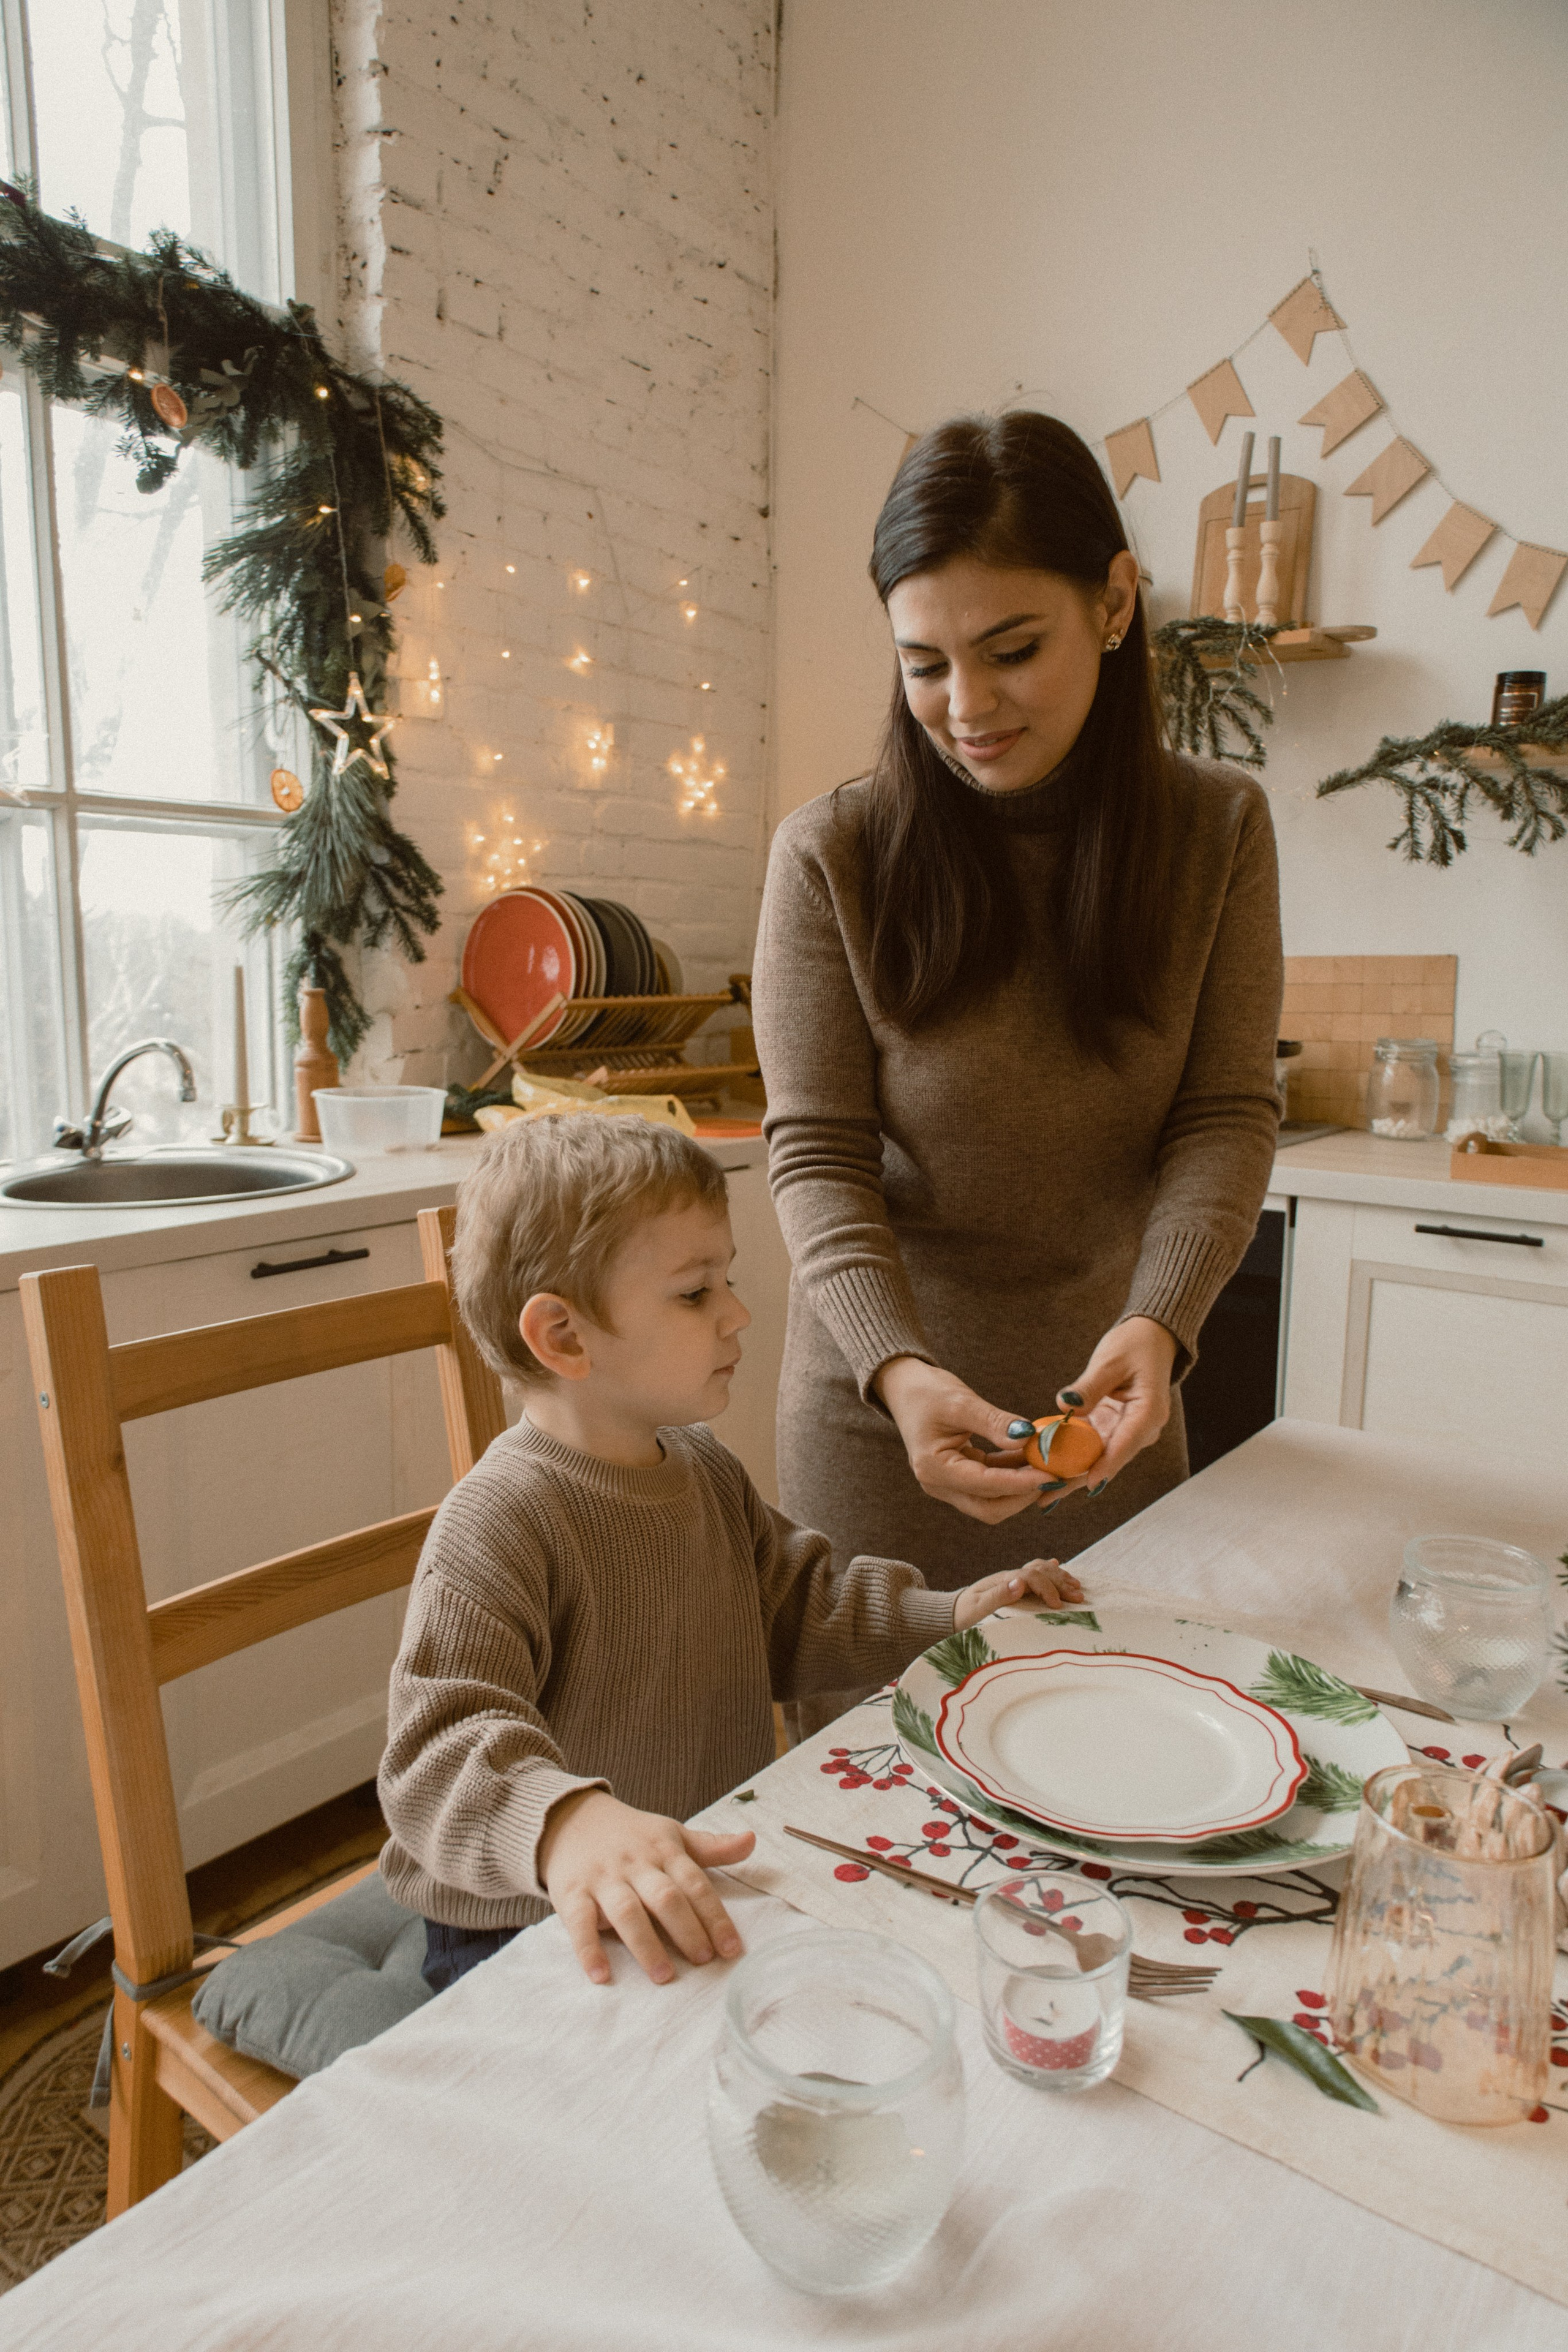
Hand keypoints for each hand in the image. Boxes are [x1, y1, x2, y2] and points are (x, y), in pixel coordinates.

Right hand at [538, 1789, 754, 1986]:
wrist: (569, 1818)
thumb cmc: (631, 1836)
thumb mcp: (671, 1834)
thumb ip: (711, 1846)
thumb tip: (752, 1840)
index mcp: (664, 1851)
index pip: (695, 1884)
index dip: (715, 1916)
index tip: (732, 1948)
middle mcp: (635, 1864)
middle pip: (665, 1897)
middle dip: (686, 1930)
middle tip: (704, 1960)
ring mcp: (602, 1879)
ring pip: (626, 1912)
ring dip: (645, 1944)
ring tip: (663, 1975)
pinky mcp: (570, 1893)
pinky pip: (579, 1923)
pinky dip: (589, 1949)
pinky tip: (601, 1975)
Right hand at [873, 1357, 1047, 1525]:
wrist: (904, 1387)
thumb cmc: (926, 1391)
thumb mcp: (962, 1401)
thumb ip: (996, 1423)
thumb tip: (1029, 1438)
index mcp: (934, 1468)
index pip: (986, 1485)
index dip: (1022, 1483)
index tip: (1052, 1474)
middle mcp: (938, 1484)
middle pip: (989, 1508)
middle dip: (1023, 1495)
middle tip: (1054, 1475)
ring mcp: (948, 1484)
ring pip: (992, 1501)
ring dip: (1020, 1487)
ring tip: (1047, 1465)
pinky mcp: (958, 1476)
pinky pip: (990, 1486)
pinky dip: (1011, 1475)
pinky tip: (1031, 1458)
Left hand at [953, 1557, 1084, 1631]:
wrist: (953, 1613)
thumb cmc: (965, 1614)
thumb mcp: (978, 1608)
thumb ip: (997, 1596)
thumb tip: (1020, 1583)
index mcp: (1004, 1580)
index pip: (1031, 1577)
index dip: (1047, 1589)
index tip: (1057, 1605)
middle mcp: (1011, 1577)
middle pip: (1040, 1571)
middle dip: (1061, 1582)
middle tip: (1078, 1596)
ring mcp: (1013, 1581)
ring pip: (1041, 1570)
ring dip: (1059, 1576)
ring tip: (1076, 1586)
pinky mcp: (1014, 1587)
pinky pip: (1035, 1574)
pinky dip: (1049, 1570)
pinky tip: (1057, 1566)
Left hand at [1053, 1316, 1177, 1498]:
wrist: (1150, 1340)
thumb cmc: (1135, 1345)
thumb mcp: (1110, 1361)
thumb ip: (1089, 1386)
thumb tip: (1066, 1405)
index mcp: (1148, 1413)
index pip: (1125, 1444)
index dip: (1104, 1465)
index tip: (1086, 1483)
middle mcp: (1141, 1429)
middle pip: (1108, 1460)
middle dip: (1078, 1479)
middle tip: (1047, 1495)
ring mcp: (1127, 1431)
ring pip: (1098, 1459)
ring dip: (1071, 1474)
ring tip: (1042, 1494)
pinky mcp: (1114, 1428)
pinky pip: (1091, 1448)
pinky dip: (1071, 1457)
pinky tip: (1047, 1472)